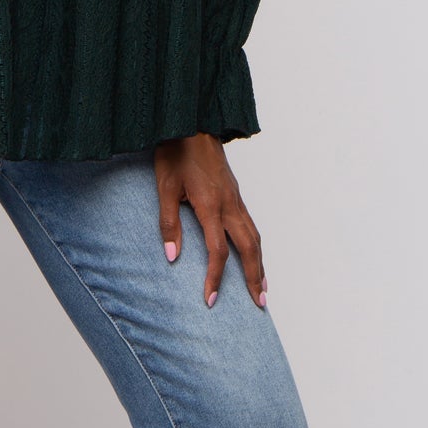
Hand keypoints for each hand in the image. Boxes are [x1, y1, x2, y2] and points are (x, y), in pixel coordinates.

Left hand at [154, 133, 268, 309]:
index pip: (217, 251)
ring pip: (255, 237)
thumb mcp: (164, 187)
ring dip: (260, 264)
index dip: (215, 277)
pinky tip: (254, 256)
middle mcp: (230, 205)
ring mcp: (236, 199)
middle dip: (253, 278)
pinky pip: (252, 226)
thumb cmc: (176, 152)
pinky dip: (256, 246)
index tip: (211, 299)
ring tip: (262, 288)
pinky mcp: (236, 194)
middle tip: (259, 305)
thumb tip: (172, 257)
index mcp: (211, 205)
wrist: (192, 123)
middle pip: (248, 248)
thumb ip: (168, 222)